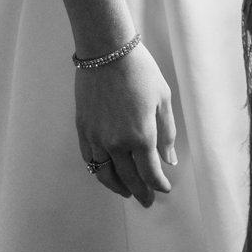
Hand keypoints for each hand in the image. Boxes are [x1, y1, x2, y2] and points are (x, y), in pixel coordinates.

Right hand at [74, 41, 175, 205]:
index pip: (151, 174)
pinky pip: (89, 158)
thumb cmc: (139, 71)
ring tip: (127, 192)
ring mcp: (96, 137)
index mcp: (141, 137)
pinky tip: (106, 171)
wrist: (106, 51)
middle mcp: (117, 143)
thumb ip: (167, 134)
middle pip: (129, 179)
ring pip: (105, 174)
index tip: (165, 188)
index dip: (159, 186)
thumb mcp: (162, 100)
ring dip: (118, 186)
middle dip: (141, 192)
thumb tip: (168, 160)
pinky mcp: (83, 128)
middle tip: (147, 201)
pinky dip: (99, 170)